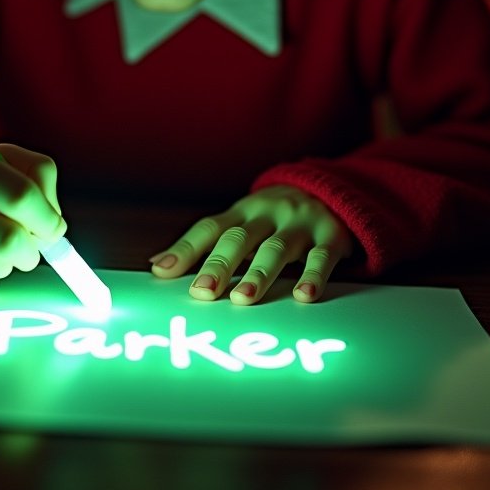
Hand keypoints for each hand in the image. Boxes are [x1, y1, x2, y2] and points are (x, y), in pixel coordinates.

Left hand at [148, 185, 352, 303]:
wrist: (333, 190)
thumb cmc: (276, 216)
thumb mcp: (243, 221)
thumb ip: (206, 243)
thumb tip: (156, 264)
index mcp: (242, 212)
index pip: (209, 228)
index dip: (185, 249)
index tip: (162, 271)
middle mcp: (268, 214)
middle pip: (239, 238)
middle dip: (219, 265)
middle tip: (201, 291)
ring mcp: (300, 224)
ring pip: (276, 248)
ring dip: (259, 274)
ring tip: (242, 299)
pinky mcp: (331, 237)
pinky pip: (322, 257)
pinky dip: (313, 276)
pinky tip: (304, 296)